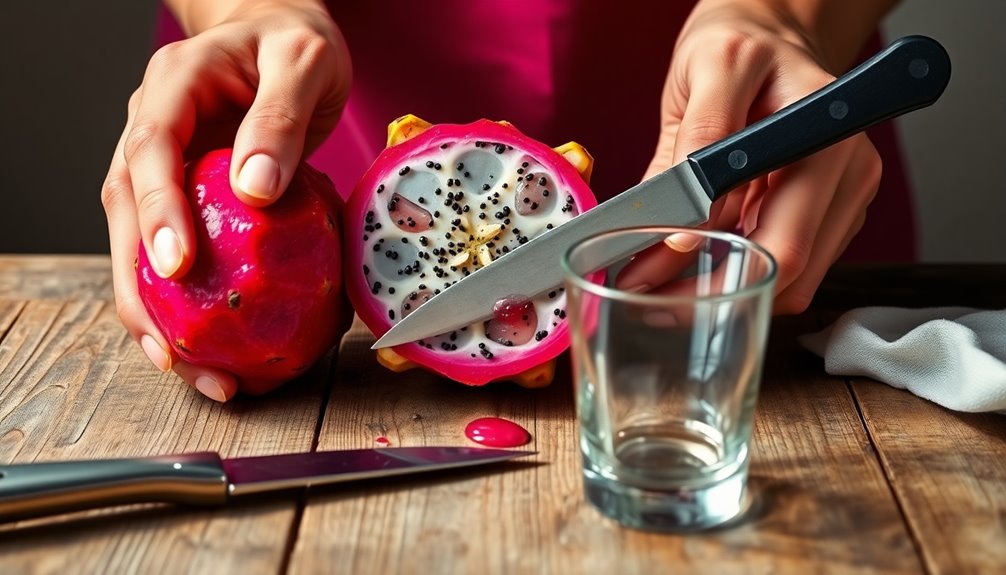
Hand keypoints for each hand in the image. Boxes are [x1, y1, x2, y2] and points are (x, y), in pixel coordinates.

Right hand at [100, 0, 350, 400]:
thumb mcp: (304, 61)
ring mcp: (159, 159)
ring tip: (187, 368)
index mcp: (174, 85)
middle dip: (140, 287)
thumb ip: (280, 116)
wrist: (282, 32)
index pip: (150, 149)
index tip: (175, 267)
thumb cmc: (296, 42)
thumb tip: (256, 191)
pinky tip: (203, 342)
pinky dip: (181, 296)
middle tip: (174, 351)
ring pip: (136, 238)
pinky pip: (170, 244)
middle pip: (126, 209)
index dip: (157, 210)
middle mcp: (151, 125)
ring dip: (153, 308)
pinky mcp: (180, 189)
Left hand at [631, 0, 884, 313]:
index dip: (716, 274)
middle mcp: (848, 170)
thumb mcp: (709, 68)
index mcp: (824, 136)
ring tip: (662, 286)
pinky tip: (696, 263)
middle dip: (713, 297)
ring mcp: (845, 194)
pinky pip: (788, 264)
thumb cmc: (741, 45)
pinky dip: (740, 273)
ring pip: (790, 279)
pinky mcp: (832, 211)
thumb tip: (682, 229)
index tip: (652, 282)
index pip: (782, 239)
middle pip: (790, 271)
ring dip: (724, 292)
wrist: (771, 35)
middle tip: (649, 301)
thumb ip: (699, 140)